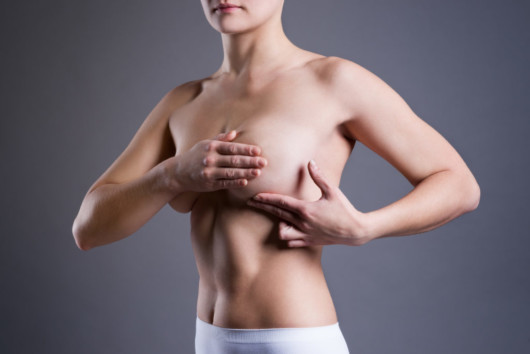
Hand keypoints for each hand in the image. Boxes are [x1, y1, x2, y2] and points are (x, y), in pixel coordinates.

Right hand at [170, 130, 267, 191]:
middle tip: (264, 162)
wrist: (178, 172)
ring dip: (246, 172)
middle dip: (250, 161)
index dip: (246, 149)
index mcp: (211, 147)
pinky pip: (224, 183)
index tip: (258, 151)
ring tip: (258, 173)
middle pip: (234, 160)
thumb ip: (220, 139)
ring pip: (231, 172)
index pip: (232, 148)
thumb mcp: (205, 144)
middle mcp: (210, 159)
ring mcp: (209, 172)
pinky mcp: (209, 184)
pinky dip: (235, 182)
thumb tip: (235, 133)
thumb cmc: (194, 156)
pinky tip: (245, 182)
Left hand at [247, 160, 370, 246]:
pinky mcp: (310, 242)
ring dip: (278, 223)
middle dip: (264, 207)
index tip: (256, 196)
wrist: (356, 231)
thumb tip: (310, 162)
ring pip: (282, 231)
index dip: (267, 198)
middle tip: (252, 202)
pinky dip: (288, 235)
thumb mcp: (332, 191)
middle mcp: (303, 223)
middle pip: (277, 214)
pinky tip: (288, 229)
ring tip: (279, 217)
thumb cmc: (344, 209)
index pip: (281, 202)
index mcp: (306, 210)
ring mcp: (305, 234)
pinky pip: (292, 241)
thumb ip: (319, 177)